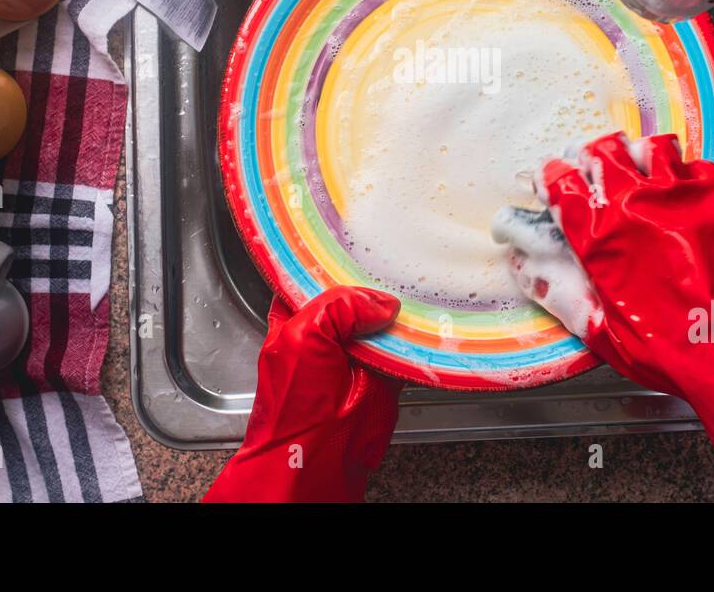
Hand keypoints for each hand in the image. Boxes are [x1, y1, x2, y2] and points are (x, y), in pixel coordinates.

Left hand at [202, 286, 401, 502]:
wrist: (315, 461)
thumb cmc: (293, 407)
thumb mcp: (304, 335)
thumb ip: (338, 306)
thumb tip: (378, 303)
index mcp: (295, 320)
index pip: (316, 279)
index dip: (336, 265)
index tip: (360, 252)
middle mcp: (325, 335)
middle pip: (355, 298)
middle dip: (373, 288)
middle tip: (393, 269)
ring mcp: (355, 356)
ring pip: (382, 321)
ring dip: (397, 313)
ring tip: (412, 292)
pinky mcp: (382, 376)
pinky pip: (404, 348)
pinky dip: (414, 339)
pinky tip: (420, 325)